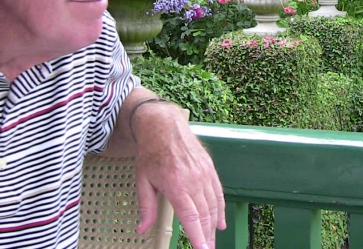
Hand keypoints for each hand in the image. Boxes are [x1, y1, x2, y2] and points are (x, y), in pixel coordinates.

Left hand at [132, 104, 225, 248]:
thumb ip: (146, 207)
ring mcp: (204, 174)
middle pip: (204, 215)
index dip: (197, 236)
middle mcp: (194, 180)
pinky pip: (218, 192)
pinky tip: (220, 222)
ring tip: (213, 241)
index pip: (191, 217)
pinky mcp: (209, 168)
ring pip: (213, 205)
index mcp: (176, 185)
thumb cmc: (151, 152)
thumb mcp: (142, 180)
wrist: (163, 125)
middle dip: (207, 236)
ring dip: (214, 226)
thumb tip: (142, 229)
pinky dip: (220, 209)